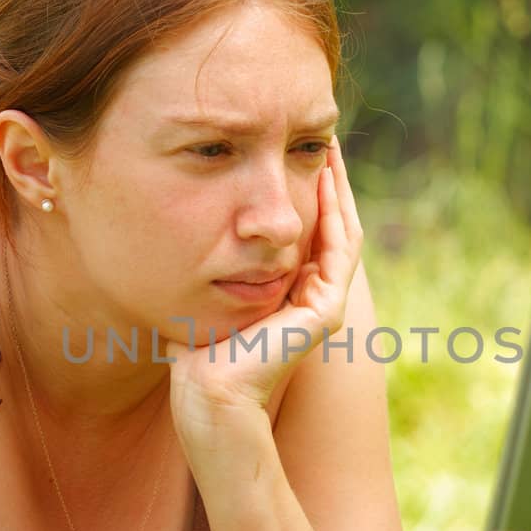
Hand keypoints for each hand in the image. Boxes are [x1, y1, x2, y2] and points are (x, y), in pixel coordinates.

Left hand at [166, 137, 363, 435]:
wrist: (208, 392)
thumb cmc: (196, 350)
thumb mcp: (205, 290)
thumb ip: (211, 263)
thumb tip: (188, 232)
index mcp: (291, 295)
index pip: (310, 234)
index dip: (308, 194)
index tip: (296, 154)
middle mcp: (314, 299)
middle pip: (332, 227)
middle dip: (329, 182)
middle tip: (324, 138)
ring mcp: (325, 305)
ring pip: (342, 232)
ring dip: (338, 189)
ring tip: (331, 148)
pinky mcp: (325, 311)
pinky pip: (339, 249)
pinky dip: (336, 212)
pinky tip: (326, 180)